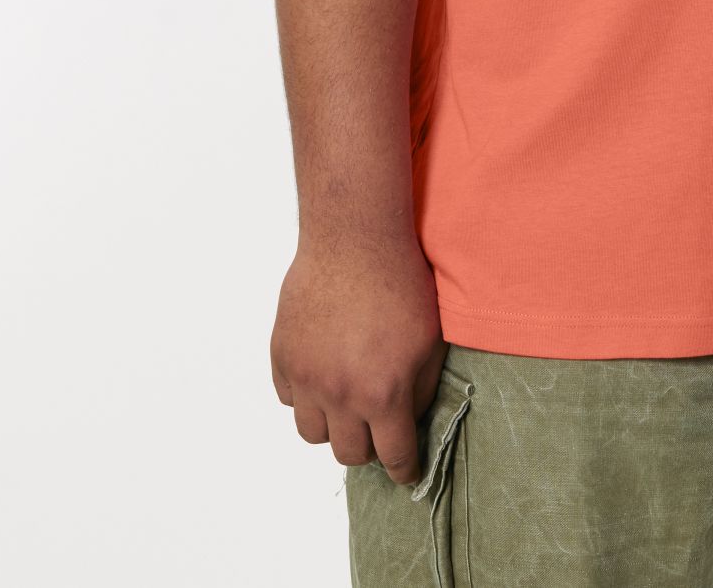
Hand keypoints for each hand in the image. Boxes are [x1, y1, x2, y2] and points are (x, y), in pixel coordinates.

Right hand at [270, 233, 447, 485]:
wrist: (355, 239)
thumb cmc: (400, 282)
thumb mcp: (430, 340)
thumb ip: (422, 388)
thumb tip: (410, 418)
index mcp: (383, 394)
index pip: (392, 456)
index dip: (403, 469)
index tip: (405, 473)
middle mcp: (340, 394)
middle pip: (348, 453)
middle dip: (368, 447)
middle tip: (378, 430)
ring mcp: (306, 377)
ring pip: (312, 432)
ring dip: (332, 425)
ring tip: (347, 403)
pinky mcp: (282, 355)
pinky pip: (289, 397)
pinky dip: (304, 394)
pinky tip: (323, 373)